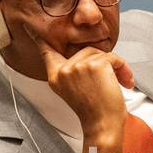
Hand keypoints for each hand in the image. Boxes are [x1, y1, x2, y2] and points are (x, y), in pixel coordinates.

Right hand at [24, 25, 132, 152]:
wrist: (103, 126)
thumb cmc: (94, 112)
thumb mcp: (76, 90)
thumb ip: (74, 71)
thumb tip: (86, 55)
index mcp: (55, 76)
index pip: (46, 52)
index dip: (37, 38)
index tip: (28, 26)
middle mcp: (63, 70)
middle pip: (86, 50)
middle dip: (104, 63)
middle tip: (115, 80)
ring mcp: (77, 67)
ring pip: (101, 53)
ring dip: (116, 68)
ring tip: (120, 84)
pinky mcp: (94, 65)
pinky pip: (113, 58)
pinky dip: (123, 68)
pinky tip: (124, 82)